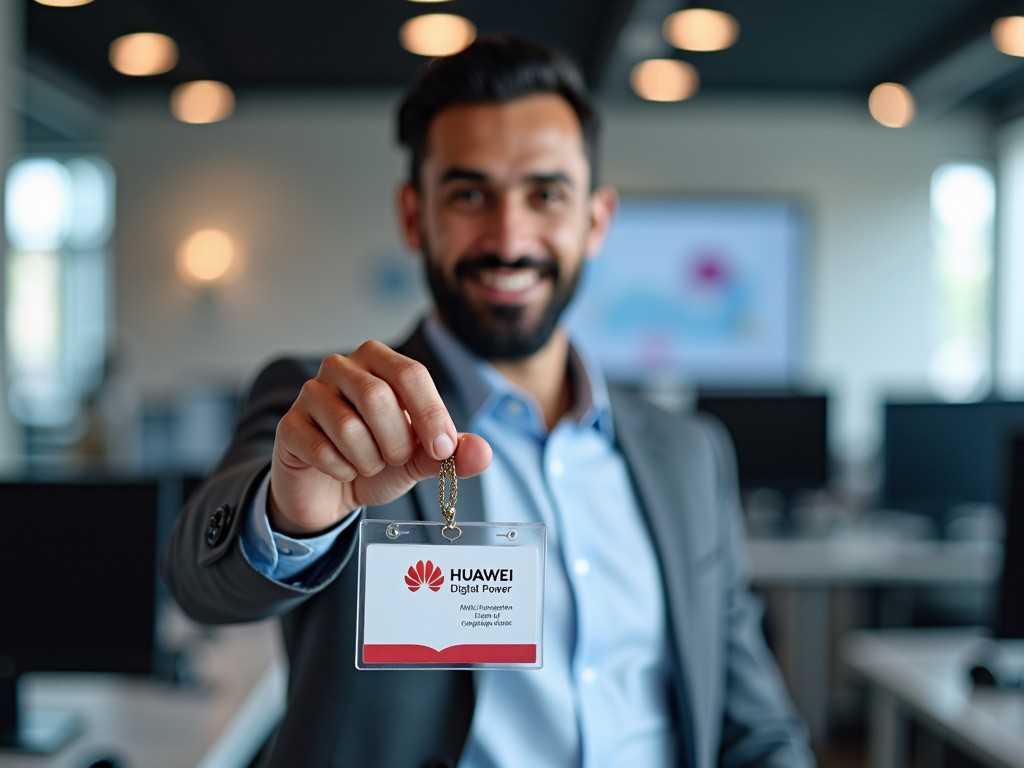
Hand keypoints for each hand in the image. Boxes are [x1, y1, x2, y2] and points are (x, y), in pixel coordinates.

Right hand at [268, 340, 491, 534]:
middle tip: (396, 459)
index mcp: (380, 362)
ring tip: (368, 464)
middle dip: (396, 441)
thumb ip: (452, 454)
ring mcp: (311, 393)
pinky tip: (341, 470)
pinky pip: (322, 450)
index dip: (430, 414)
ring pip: (349, 427)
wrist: (331, 491)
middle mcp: (341, 367)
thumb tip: (482, 453)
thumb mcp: (421, 458)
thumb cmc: (378, 461)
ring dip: (369, 459)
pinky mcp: (289, 425)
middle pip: (377, 397)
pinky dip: (342, 470)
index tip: (442, 449)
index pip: (411, 374)